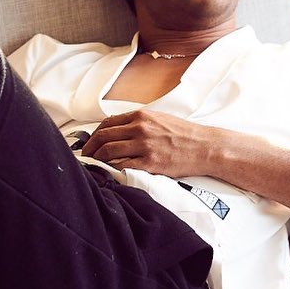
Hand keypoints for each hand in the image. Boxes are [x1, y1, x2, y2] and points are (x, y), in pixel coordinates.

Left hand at [81, 110, 216, 177]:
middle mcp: (140, 128)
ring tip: (93, 165)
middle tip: (85, 156)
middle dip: (90, 147)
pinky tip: (108, 172)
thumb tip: (118, 130)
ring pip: (109, 151)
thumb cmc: (183, 134)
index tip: (90, 142)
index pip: (107, 123)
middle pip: (104, 136)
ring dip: (96, 159)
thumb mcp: (159, 119)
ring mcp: (144, 146)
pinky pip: (122, 166)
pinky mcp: (150, 163)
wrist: (204, 147)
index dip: (94, 134)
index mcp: (141, 116)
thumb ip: (138, 122)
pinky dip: (111, 169)